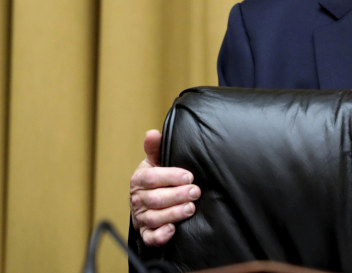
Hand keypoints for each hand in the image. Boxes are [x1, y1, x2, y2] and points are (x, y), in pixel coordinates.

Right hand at [129, 129, 200, 245]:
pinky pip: (149, 237)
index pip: (152, 178)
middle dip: (177, 195)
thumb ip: (155, 148)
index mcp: (139, 179)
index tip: (188, 176)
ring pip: (154, 217)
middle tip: (195, 192)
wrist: (147, 202)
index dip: (170, 177)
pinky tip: (172, 230)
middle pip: (155, 199)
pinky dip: (160, 235)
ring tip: (190, 209)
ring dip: (173, 214)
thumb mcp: (155, 161)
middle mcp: (137, 199)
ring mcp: (141, 216)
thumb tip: (152, 133)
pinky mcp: (145, 232)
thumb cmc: (155, 178)